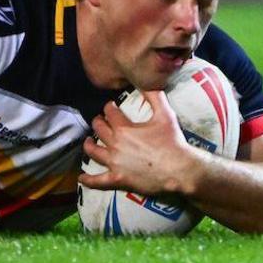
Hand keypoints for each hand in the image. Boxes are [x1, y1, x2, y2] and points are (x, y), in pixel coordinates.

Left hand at [78, 90, 202, 196]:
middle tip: (100, 121)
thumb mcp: (166, 115)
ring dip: (89, 145)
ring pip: (93, 152)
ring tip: (89, 142)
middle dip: (98, 122)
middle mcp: (115, 144)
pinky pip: (98, 181)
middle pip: (99, 129)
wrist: (180, 169)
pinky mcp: (118, 179)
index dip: (109, 108)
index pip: (110, 113)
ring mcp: (114, 162)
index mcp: (124, 128)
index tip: (110, 106)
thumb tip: (148, 81)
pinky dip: (88, 180)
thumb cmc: (172, 142)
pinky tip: (81, 178)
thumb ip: (155, 96)